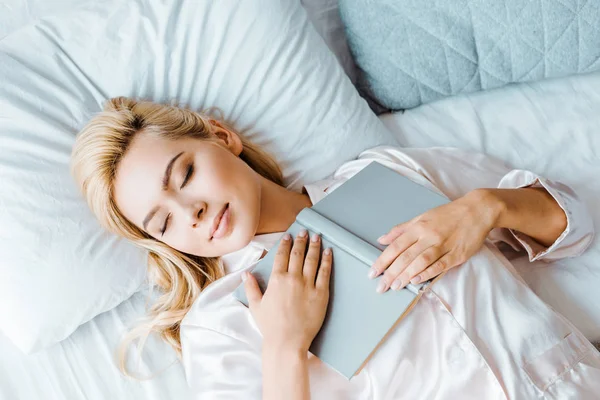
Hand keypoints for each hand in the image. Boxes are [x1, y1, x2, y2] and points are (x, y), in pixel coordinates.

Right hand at [243, 230, 332, 352]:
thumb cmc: (270, 326)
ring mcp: (308, 285)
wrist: (287, 342)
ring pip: (312, 260)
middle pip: (298, 254)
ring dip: (314, 246)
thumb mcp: (256, 306)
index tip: (288, 236)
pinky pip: (325, 272)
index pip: (282, 255)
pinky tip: (328, 252)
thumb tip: (246, 274)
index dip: (285, 243)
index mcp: (277, 280)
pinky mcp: (321, 294)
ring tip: (316, 236)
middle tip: (304, 231)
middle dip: (301, 240)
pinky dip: (327, 260)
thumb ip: (251, 287)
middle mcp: (293, 279)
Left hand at [370, 189, 500, 292]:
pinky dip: (428, 273)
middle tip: (380, 286)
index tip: (373, 272)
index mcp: (419, 227)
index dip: (383, 260)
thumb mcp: (422, 217)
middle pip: (406, 256)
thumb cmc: (448, 215)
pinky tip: (417, 281)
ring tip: (395, 286)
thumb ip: (401, 229)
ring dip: (406, 275)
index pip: (396, 246)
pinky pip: (440, 265)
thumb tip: (381, 239)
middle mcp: (429, 236)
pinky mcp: (457, 254)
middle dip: (391, 272)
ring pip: (421, 261)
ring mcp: (444, 245)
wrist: (477, 210)